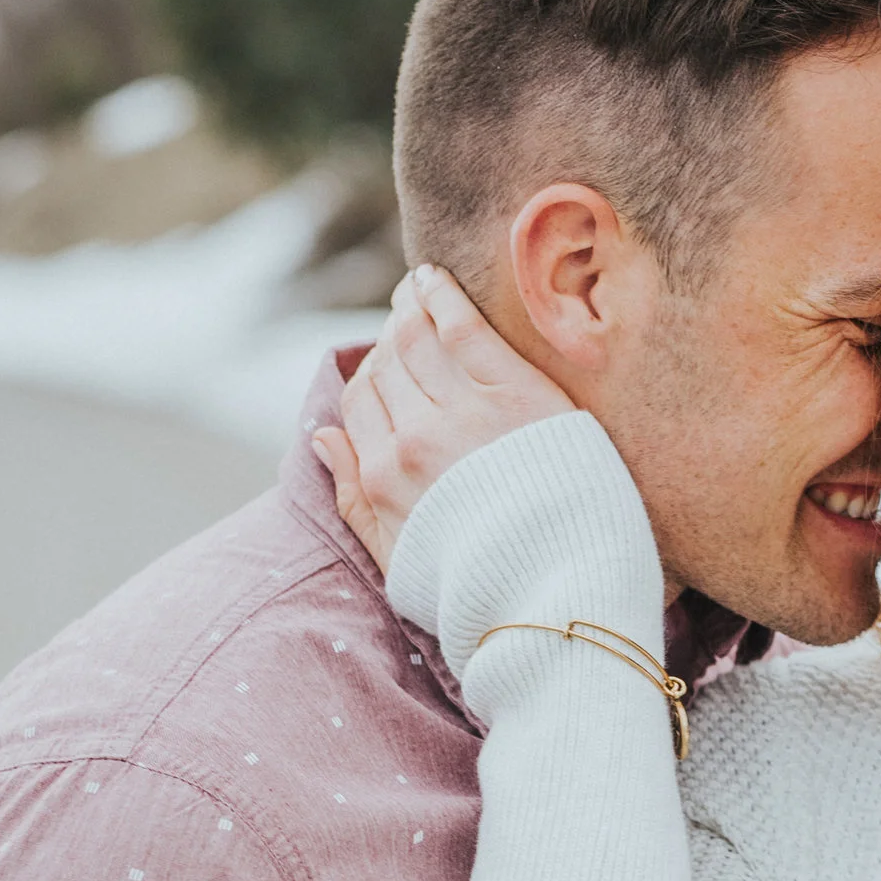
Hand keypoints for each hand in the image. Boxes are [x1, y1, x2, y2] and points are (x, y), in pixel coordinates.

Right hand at [314, 264, 575, 571]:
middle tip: (405, 307)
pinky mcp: (516, 396)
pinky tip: (436, 278)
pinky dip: (442, 296)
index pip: (361, 401)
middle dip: (392, 333)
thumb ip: (353, 501)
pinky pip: (464, 328)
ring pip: (417, 338)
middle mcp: (413, 440)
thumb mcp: (399, 562)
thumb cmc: (482, 591)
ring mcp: (463, 414)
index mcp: (383, 479)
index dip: (371, 373)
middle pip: (388, 364)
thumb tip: (321, 438)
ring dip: (411, 304)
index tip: (387, 359)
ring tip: (418, 285)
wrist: (559, 601)